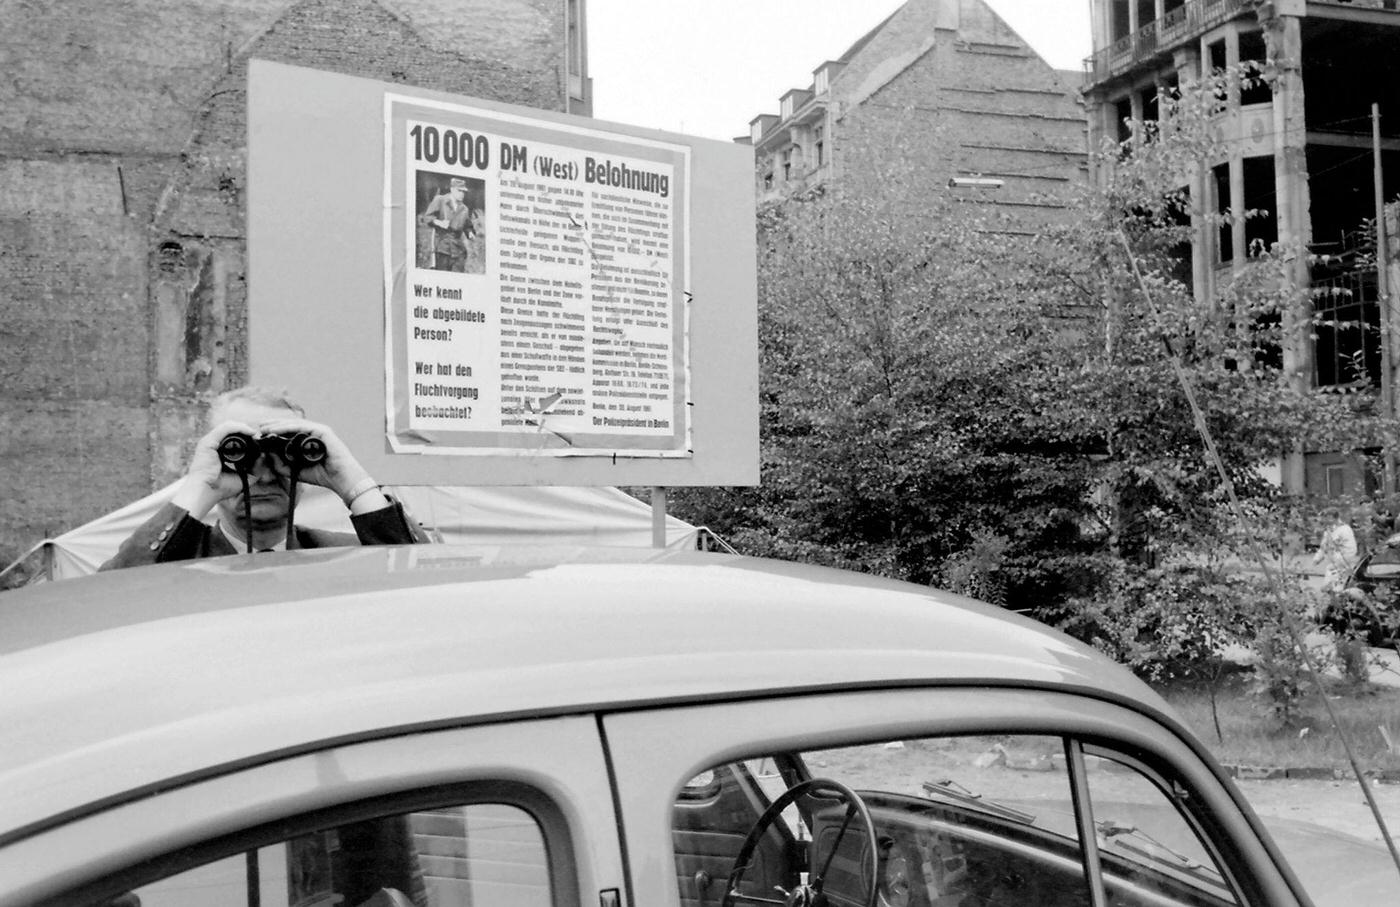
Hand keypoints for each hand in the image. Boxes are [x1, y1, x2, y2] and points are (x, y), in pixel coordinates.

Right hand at [169, 420, 259, 517]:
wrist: (206, 492)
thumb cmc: (220, 488)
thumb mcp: (242, 477)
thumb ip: (254, 468)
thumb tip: (263, 456)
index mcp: (218, 452)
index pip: (231, 437)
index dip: (245, 436)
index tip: (258, 442)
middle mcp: (213, 445)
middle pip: (230, 430)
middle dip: (245, 430)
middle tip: (257, 436)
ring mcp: (209, 442)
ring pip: (228, 426)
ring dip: (243, 427)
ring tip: (254, 433)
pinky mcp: (208, 441)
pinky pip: (225, 428)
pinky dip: (239, 427)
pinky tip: (249, 432)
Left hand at [255, 418, 386, 511]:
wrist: (342, 480)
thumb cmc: (323, 476)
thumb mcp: (296, 470)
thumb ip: (282, 464)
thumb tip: (267, 454)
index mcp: (309, 441)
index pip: (289, 432)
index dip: (274, 432)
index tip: (260, 435)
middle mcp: (314, 433)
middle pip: (290, 425)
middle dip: (273, 425)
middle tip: (258, 428)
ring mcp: (319, 431)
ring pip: (294, 424)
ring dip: (277, 424)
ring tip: (264, 428)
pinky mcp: (323, 431)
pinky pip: (301, 427)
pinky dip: (287, 427)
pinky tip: (275, 430)